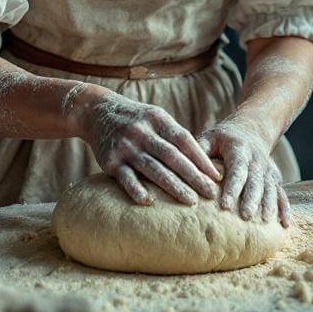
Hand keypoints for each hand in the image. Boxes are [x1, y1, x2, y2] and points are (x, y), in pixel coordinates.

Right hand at [79, 92, 221, 206]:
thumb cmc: (135, 118)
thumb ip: (174, 135)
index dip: (201, 159)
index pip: (184, 140)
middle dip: (194, 176)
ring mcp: (125, 146)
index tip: (216, 176)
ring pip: (153, 168)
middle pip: (172, 156)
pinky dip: (136, 189)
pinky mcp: (109, 161)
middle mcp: (142, 131)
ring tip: (191, 201)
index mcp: (157, 119)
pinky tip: (148, 201)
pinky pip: (125, 177)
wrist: (96, 111)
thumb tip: (201, 162)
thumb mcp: (155, 116)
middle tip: (211, 193)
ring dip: (173, 186)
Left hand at [197, 119, 290, 225]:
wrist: (250, 129)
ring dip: (269, 205)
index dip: (232, 187)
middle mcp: (257, 159)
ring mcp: (268, 169)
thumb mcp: (209, 137)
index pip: (237, 169)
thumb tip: (189, 171)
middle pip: (256, 181)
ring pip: (270, 188)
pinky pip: (281, 193)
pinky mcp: (275, 178)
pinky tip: (284, 224)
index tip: (225, 205)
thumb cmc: (222, 138)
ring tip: (265, 222)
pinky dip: (284, 208)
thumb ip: (200, 152)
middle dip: (252, 199)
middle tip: (246, 217)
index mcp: (239, 149)